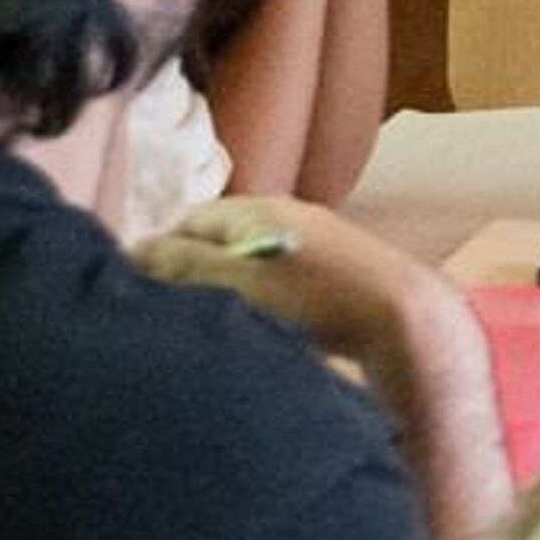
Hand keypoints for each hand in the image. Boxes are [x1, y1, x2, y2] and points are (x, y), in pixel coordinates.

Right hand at [137, 194, 456, 373]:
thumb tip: (135, 251)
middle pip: (219, 240)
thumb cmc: (315, 301)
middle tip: (175, 319)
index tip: (143, 299)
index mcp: (256, 207)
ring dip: (228, 289)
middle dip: (192, 273)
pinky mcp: (339, 270)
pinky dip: (263, 299)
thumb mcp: (238, 284)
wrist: (404, 319)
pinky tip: (263, 331)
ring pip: (251, 261)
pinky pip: (281, 278)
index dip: (158, 257)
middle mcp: (286, 213)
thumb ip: (185, 266)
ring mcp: (316, 239)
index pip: (187, 222)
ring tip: (217, 330)